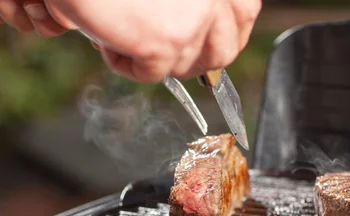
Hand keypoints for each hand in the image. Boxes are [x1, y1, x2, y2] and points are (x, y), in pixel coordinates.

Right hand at [0, 0, 260, 82]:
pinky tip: (106, 36)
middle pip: (222, 51)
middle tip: (160, 48)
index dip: (225, 34)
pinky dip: (124, 62)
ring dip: (152, 56)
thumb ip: (193, 1)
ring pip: (185, 66)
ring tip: (122, 29)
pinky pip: (151, 74)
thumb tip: (201, 35)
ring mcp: (194, 22)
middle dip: (192, 58)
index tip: (207, 41)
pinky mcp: (164, 44)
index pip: (243, 15)